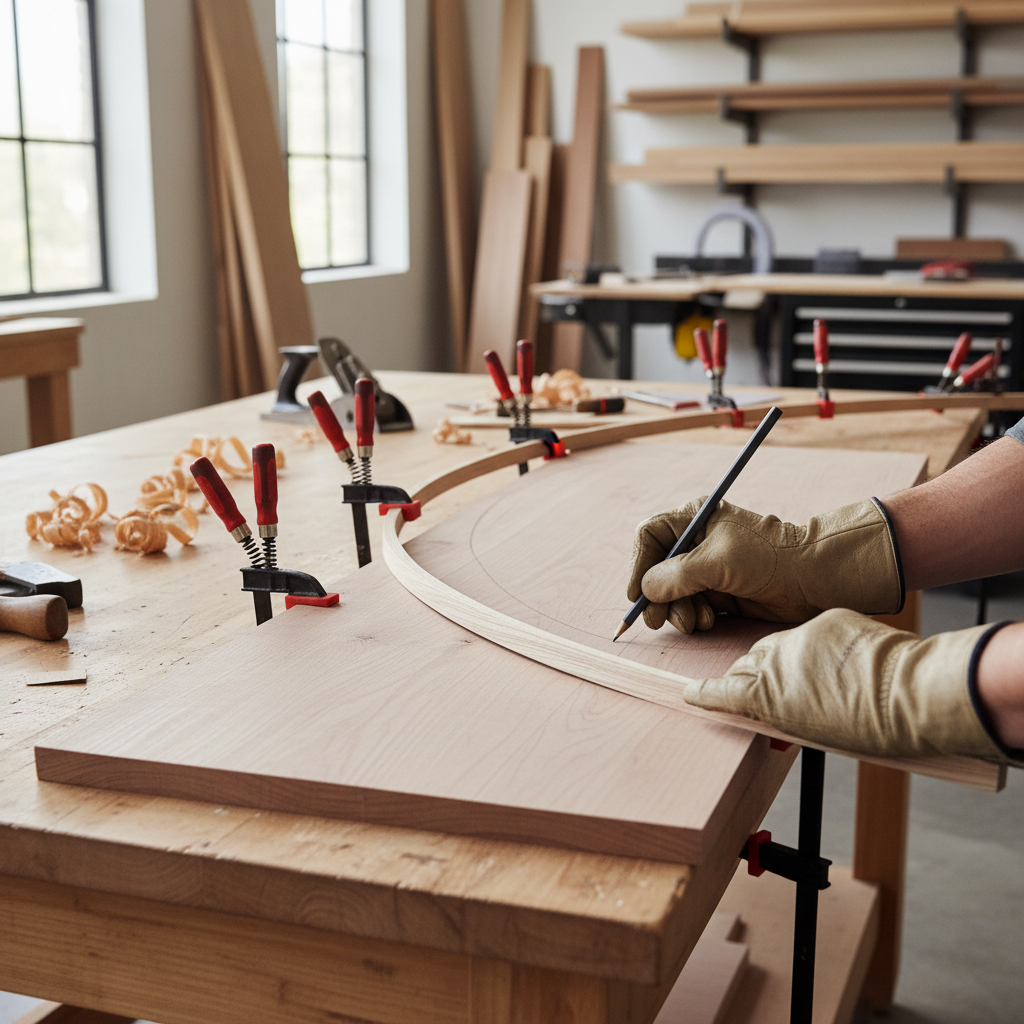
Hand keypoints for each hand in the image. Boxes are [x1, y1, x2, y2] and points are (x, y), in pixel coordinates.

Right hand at [627, 497, 902, 633]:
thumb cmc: (770, 558)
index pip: (650, 537)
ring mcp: (707, 568)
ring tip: (694, 620)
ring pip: (672, 593)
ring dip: (677, 611)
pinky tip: (708, 621)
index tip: (637, 594)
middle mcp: (697, 543)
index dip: (639, 565)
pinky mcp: (719, 592)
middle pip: (657, 570)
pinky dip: (693, 617)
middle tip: (658, 621)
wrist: (814, 579)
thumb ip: (676, 576)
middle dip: (657, 597)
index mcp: (694, 519)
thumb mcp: (717, 561)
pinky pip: (690, 606)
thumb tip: (647, 590)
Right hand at [684, 608, 1012, 760]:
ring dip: (786, 660)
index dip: (706, 693)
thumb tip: (772, 708)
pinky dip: (820, 645)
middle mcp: (776, 660)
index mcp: (767, 693)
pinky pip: (814, 631)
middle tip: (766, 692)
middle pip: (750, 663)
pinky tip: (841, 661)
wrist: (912, 694)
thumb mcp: (811, 732)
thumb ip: (781, 715)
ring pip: (780, 644)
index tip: (693, 693)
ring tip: (812, 679)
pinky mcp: (829, 619)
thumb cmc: (870, 727)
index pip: (721, 690)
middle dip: (752, 676)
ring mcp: (802, 636)